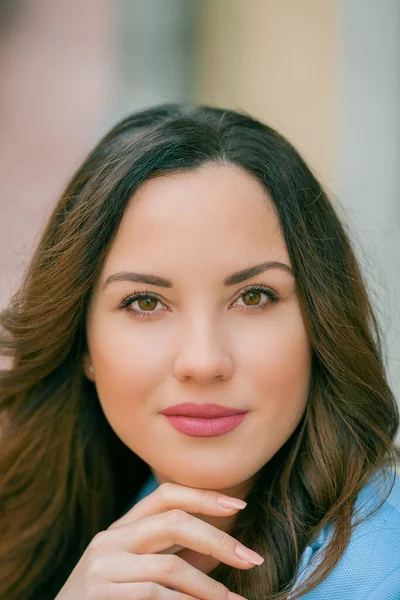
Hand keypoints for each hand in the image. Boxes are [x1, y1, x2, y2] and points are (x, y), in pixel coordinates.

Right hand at [55, 481, 263, 599]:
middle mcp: (109, 540)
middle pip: (173, 521)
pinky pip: (155, 596)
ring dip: (211, 588)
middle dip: (218, 540)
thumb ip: (172, 557)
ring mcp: (101, 568)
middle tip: (252, 559)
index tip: (238, 507)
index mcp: (120, 529)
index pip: (165, 495)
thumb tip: (222, 551)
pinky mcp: (100, 595)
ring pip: (171, 567)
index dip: (203, 496)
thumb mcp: (137, 573)